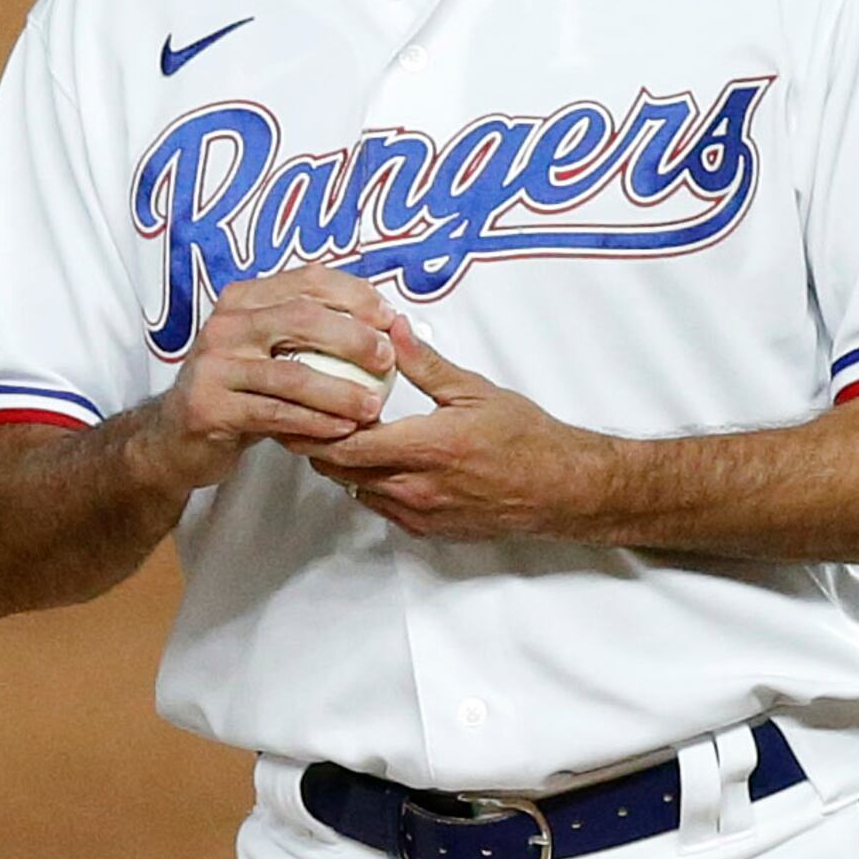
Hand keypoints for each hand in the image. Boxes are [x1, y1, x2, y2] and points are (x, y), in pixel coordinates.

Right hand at [125, 270, 397, 497]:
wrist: (175, 434)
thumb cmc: (236, 388)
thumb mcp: (264, 348)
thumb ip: (306, 331)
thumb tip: (381, 322)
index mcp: (242, 300)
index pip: (306, 281)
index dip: (354, 295)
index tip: (389, 317)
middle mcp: (225, 324)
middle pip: (301, 318)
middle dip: (352, 337)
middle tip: (386, 358)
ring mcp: (214, 365)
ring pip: (292, 374)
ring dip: (340, 391)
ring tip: (372, 406)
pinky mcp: (210, 407)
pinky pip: (275, 414)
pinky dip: (315, 422)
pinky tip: (342, 429)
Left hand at [290, 320, 618, 541]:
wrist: (562, 488)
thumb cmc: (526, 437)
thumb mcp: (474, 390)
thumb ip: (426, 363)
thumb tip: (391, 329)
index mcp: (426, 447)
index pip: (347, 444)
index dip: (313, 429)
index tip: (296, 407)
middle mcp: (417, 487)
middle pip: (342, 471)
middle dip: (318, 445)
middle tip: (303, 417)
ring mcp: (421, 513)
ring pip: (358, 490)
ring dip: (343, 466)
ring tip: (334, 434)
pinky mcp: (428, 529)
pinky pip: (381, 507)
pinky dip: (368, 484)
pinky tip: (372, 461)